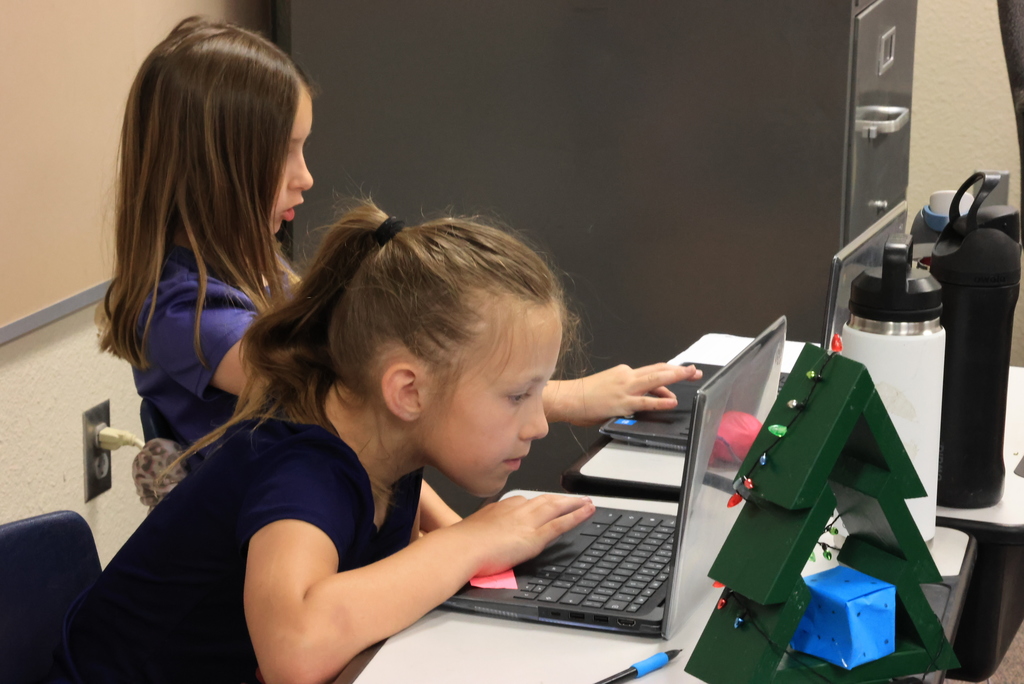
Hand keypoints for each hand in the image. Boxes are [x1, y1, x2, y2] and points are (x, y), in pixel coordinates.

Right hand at [449, 494, 595, 576]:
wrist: (460, 547)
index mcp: (502, 507)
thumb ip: (484, 532)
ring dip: (574, 504)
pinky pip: (560, 524)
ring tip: (588, 503)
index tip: (549, 502)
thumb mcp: (473, 530)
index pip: (527, 502)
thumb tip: (482, 540)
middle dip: (562, 499)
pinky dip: (576, 516)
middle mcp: (517, 509)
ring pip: (556, 508)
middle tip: (577, 498)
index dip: (542, 502)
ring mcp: (527, 522)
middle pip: (545, 500)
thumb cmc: (461, 543)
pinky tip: (587, 513)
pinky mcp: (534, 536)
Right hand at [543, 363, 701, 425]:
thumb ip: (632, 392)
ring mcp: (626, 389)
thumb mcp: (611, 388)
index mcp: (625, 373)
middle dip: (679, 370)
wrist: (569, 398)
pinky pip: (645, 401)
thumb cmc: (586, 396)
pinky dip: (660, 400)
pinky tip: (671, 401)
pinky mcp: (622, 403)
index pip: (653, 370)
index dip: (671, 369)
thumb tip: (651, 397)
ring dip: (675, 377)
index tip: (684, 370)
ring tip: (690, 376)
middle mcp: (627, 376)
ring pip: (656, 380)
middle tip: (695, 370)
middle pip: (659, 370)